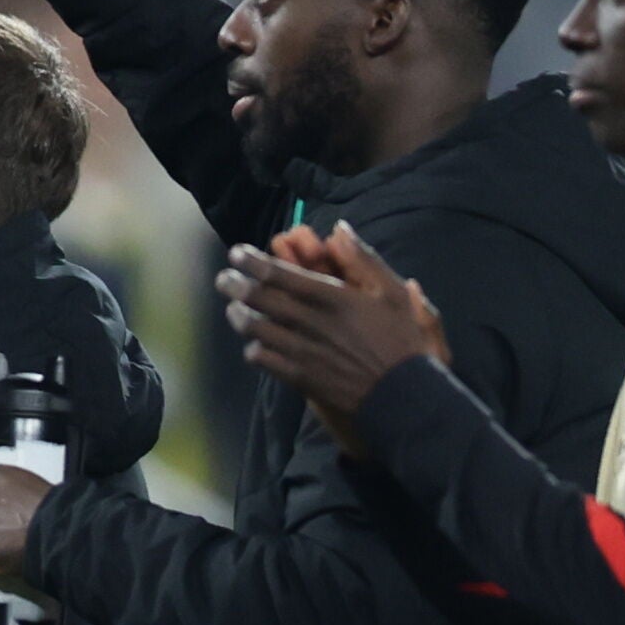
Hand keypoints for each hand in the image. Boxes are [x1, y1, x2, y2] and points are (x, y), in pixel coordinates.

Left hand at [220, 220, 447, 432]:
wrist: (401, 395)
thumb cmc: (400, 340)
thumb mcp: (392, 292)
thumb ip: (363, 259)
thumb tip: (339, 229)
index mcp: (331, 297)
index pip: (279, 274)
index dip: (251, 261)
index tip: (237, 254)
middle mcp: (311, 323)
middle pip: (259, 299)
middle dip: (234, 284)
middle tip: (224, 279)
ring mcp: (303, 352)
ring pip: (255, 329)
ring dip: (239, 316)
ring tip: (235, 309)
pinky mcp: (300, 378)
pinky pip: (263, 360)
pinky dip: (254, 348)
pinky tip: (256, 343)